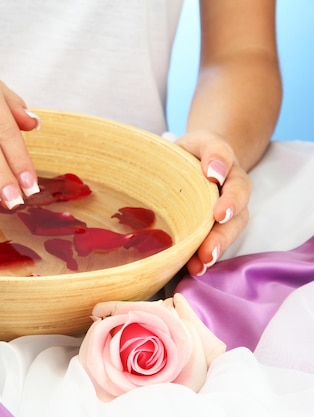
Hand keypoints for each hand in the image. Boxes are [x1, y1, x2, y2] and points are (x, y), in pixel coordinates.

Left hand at [175, 130, 251, 275]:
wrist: (195, 160)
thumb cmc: (192, 153)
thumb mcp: (196, 142)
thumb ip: (210, 150)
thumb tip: (213, 171)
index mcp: (225, 164)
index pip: (229, 170)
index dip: (224, 184)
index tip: (215, 195)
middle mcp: (232, 188)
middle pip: (236, 209)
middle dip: (222, 231)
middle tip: (209, 247)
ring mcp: (227, 209)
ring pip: (230, 229)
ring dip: (217, 247)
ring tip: (202, 262)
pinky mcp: (214, 225)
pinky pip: (215, 241)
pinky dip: (205, 256)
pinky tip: (194, 269)